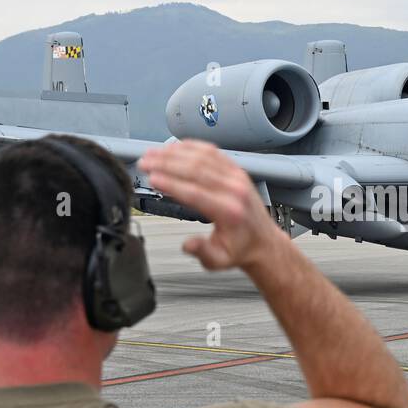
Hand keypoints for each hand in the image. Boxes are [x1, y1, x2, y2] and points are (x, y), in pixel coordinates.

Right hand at [138, 140, 284, 270]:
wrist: (263, 241)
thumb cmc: (240, 249)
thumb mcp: (219, 260)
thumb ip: (202, 252)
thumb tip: (187, 244)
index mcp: (229, 211)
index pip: (195, 193)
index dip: (171, 184)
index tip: (152, 178)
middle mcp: (234, 189)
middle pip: (196, 169)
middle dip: (166, 164)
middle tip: (145, 163)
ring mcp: (237, 176)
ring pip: (202, 157)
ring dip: (174, 153)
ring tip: (153, 153)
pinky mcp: (236, 170)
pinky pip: (212, 152)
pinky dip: (191, 146)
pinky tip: (174, 147)